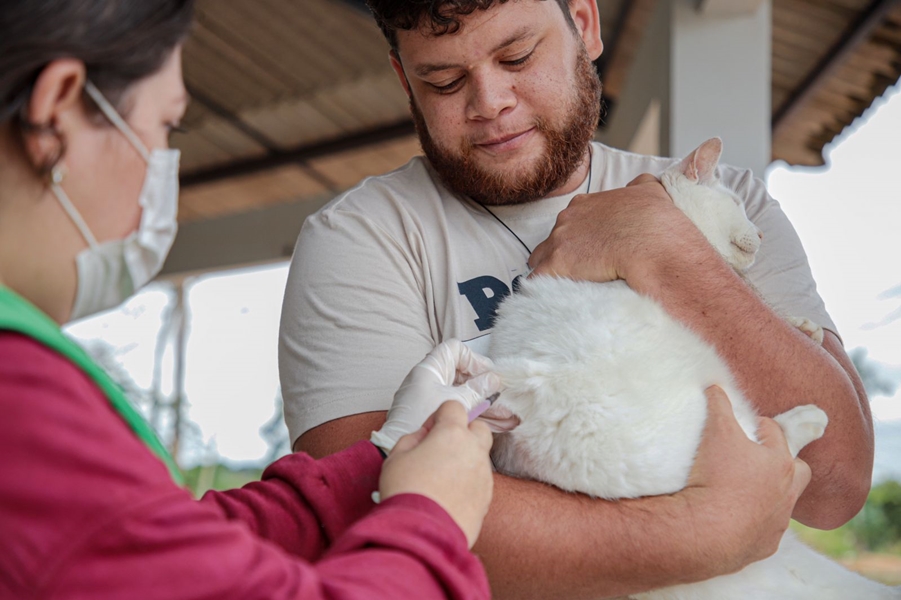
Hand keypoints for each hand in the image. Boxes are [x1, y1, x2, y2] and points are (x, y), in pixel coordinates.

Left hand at [371, 339, 501, 452]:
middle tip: (503, 396)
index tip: (488, 375)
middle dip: (486, 387)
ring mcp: (434, 399)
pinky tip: (501, 425)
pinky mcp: (437, 417)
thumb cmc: (420, 420)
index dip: (473, 359)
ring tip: (509, 415)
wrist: (395, 448)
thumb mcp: (455, 402)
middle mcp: (432, 381)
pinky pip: (462, 411)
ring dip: (487, 405)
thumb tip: (494, 379)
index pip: (454, 350)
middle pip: (464, 375)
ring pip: (466, 396)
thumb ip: (477, 390)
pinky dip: (478, 417)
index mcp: (431, 369)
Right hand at [379, 401, 494, 547]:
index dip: (438, 416)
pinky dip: (468, 482)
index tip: (427, 432)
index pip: (454, 407)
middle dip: (463, 433)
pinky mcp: (487, 498)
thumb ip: (413, 438)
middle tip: (441, 449)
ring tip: (441, 478)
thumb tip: (425, 437)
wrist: (422, 533)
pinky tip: (448, 495)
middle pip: (478, 428)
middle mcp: (474, 450)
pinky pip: (480, 481)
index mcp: (452, 434)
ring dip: (465, 459)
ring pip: (480, 456)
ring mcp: (484, 475)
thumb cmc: (406, 492)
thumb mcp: (396, 456)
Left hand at [529, 174, 688, 283]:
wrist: (651, 244)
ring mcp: (558, 241)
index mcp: (584, 204)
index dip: (576, 237)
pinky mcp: (556, 265)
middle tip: (578, 269)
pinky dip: (541, 288)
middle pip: (553, 239)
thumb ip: (640, 186)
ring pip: (541, 258)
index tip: (586, 249)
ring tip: (562, 286)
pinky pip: (537, 279)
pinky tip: (548, 299)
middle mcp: (567, 219)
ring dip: (550, 271)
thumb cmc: (653, 221)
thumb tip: (640, 184)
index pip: (570, 221)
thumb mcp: (650, 191)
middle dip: (562, 253)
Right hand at [680, 386, 810, 577]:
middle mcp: (786, 492)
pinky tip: (735, 520)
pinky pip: (765, 531)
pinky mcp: (764, 545)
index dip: (760, 426)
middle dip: (785, 461)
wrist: (709, 531)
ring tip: (746, 490)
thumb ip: (719, 406)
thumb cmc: (718, 477)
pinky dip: (754, 523)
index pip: (775, 434)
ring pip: (784, 503)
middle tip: (761, 458)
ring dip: (770, 494)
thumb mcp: (716, 432)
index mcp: (779, 463)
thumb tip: (715, 385)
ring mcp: (777, 521)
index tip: (747, 425)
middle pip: (798, 470)